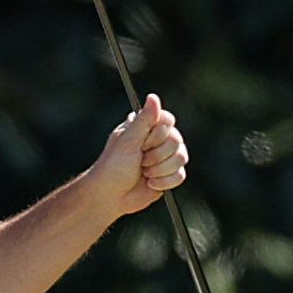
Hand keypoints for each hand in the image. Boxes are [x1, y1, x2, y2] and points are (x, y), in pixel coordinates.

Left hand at [96, 94, 187, 215]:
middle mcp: (158, 140)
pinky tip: (149, 183)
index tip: (141, 143)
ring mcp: (165, 157)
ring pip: (181, 158)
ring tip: (142, 172)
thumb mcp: (127, 141)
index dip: (158, 134)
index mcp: (145, 128)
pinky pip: (180, 175)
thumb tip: (153, 96)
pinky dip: (164, 181)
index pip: (168, 120)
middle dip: (156, 155)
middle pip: (177, 140)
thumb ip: (143, 120)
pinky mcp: (169, 174)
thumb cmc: (113, 166)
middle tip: (139, 160)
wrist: (110, 196)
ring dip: (159, 169)